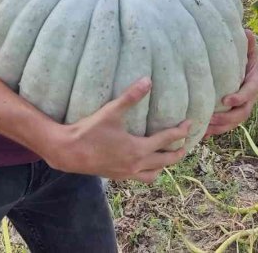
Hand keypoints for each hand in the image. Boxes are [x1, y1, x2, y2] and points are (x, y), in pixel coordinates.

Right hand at [47, 77, 190, 183]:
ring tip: (167, 156)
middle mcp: (137, 164)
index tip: (189, 124)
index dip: (180, 131)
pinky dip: (149, 171)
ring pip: (154, 173)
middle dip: (178, 152)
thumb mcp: (111, 111)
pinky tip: (144, 163)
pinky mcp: (118, 177)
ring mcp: (127, 173)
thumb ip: (130, 97)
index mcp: (138, 149)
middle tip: (185, 143)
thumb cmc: (90, 131)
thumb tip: (147, 80)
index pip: (166, 139)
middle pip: (166, 160)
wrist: (69, 152)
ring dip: (164, 165)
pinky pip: (141, 178)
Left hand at [203, 30, 257, 139]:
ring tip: (206, 128)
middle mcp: (250, 97)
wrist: (239, 64)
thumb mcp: (245, 48)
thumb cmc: (240, 54)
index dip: (240, 97)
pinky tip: (203, 134)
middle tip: (212, 118)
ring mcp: (242, 106)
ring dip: (221, 127)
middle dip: (228, 117)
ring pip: (235, 121)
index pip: (250, 91)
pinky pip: (226, 125)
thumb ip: (247, 43)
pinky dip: (216, 130)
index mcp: (253, 80)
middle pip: (243, 112)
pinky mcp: (232, 112)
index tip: (226, 99)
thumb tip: (247, 32)